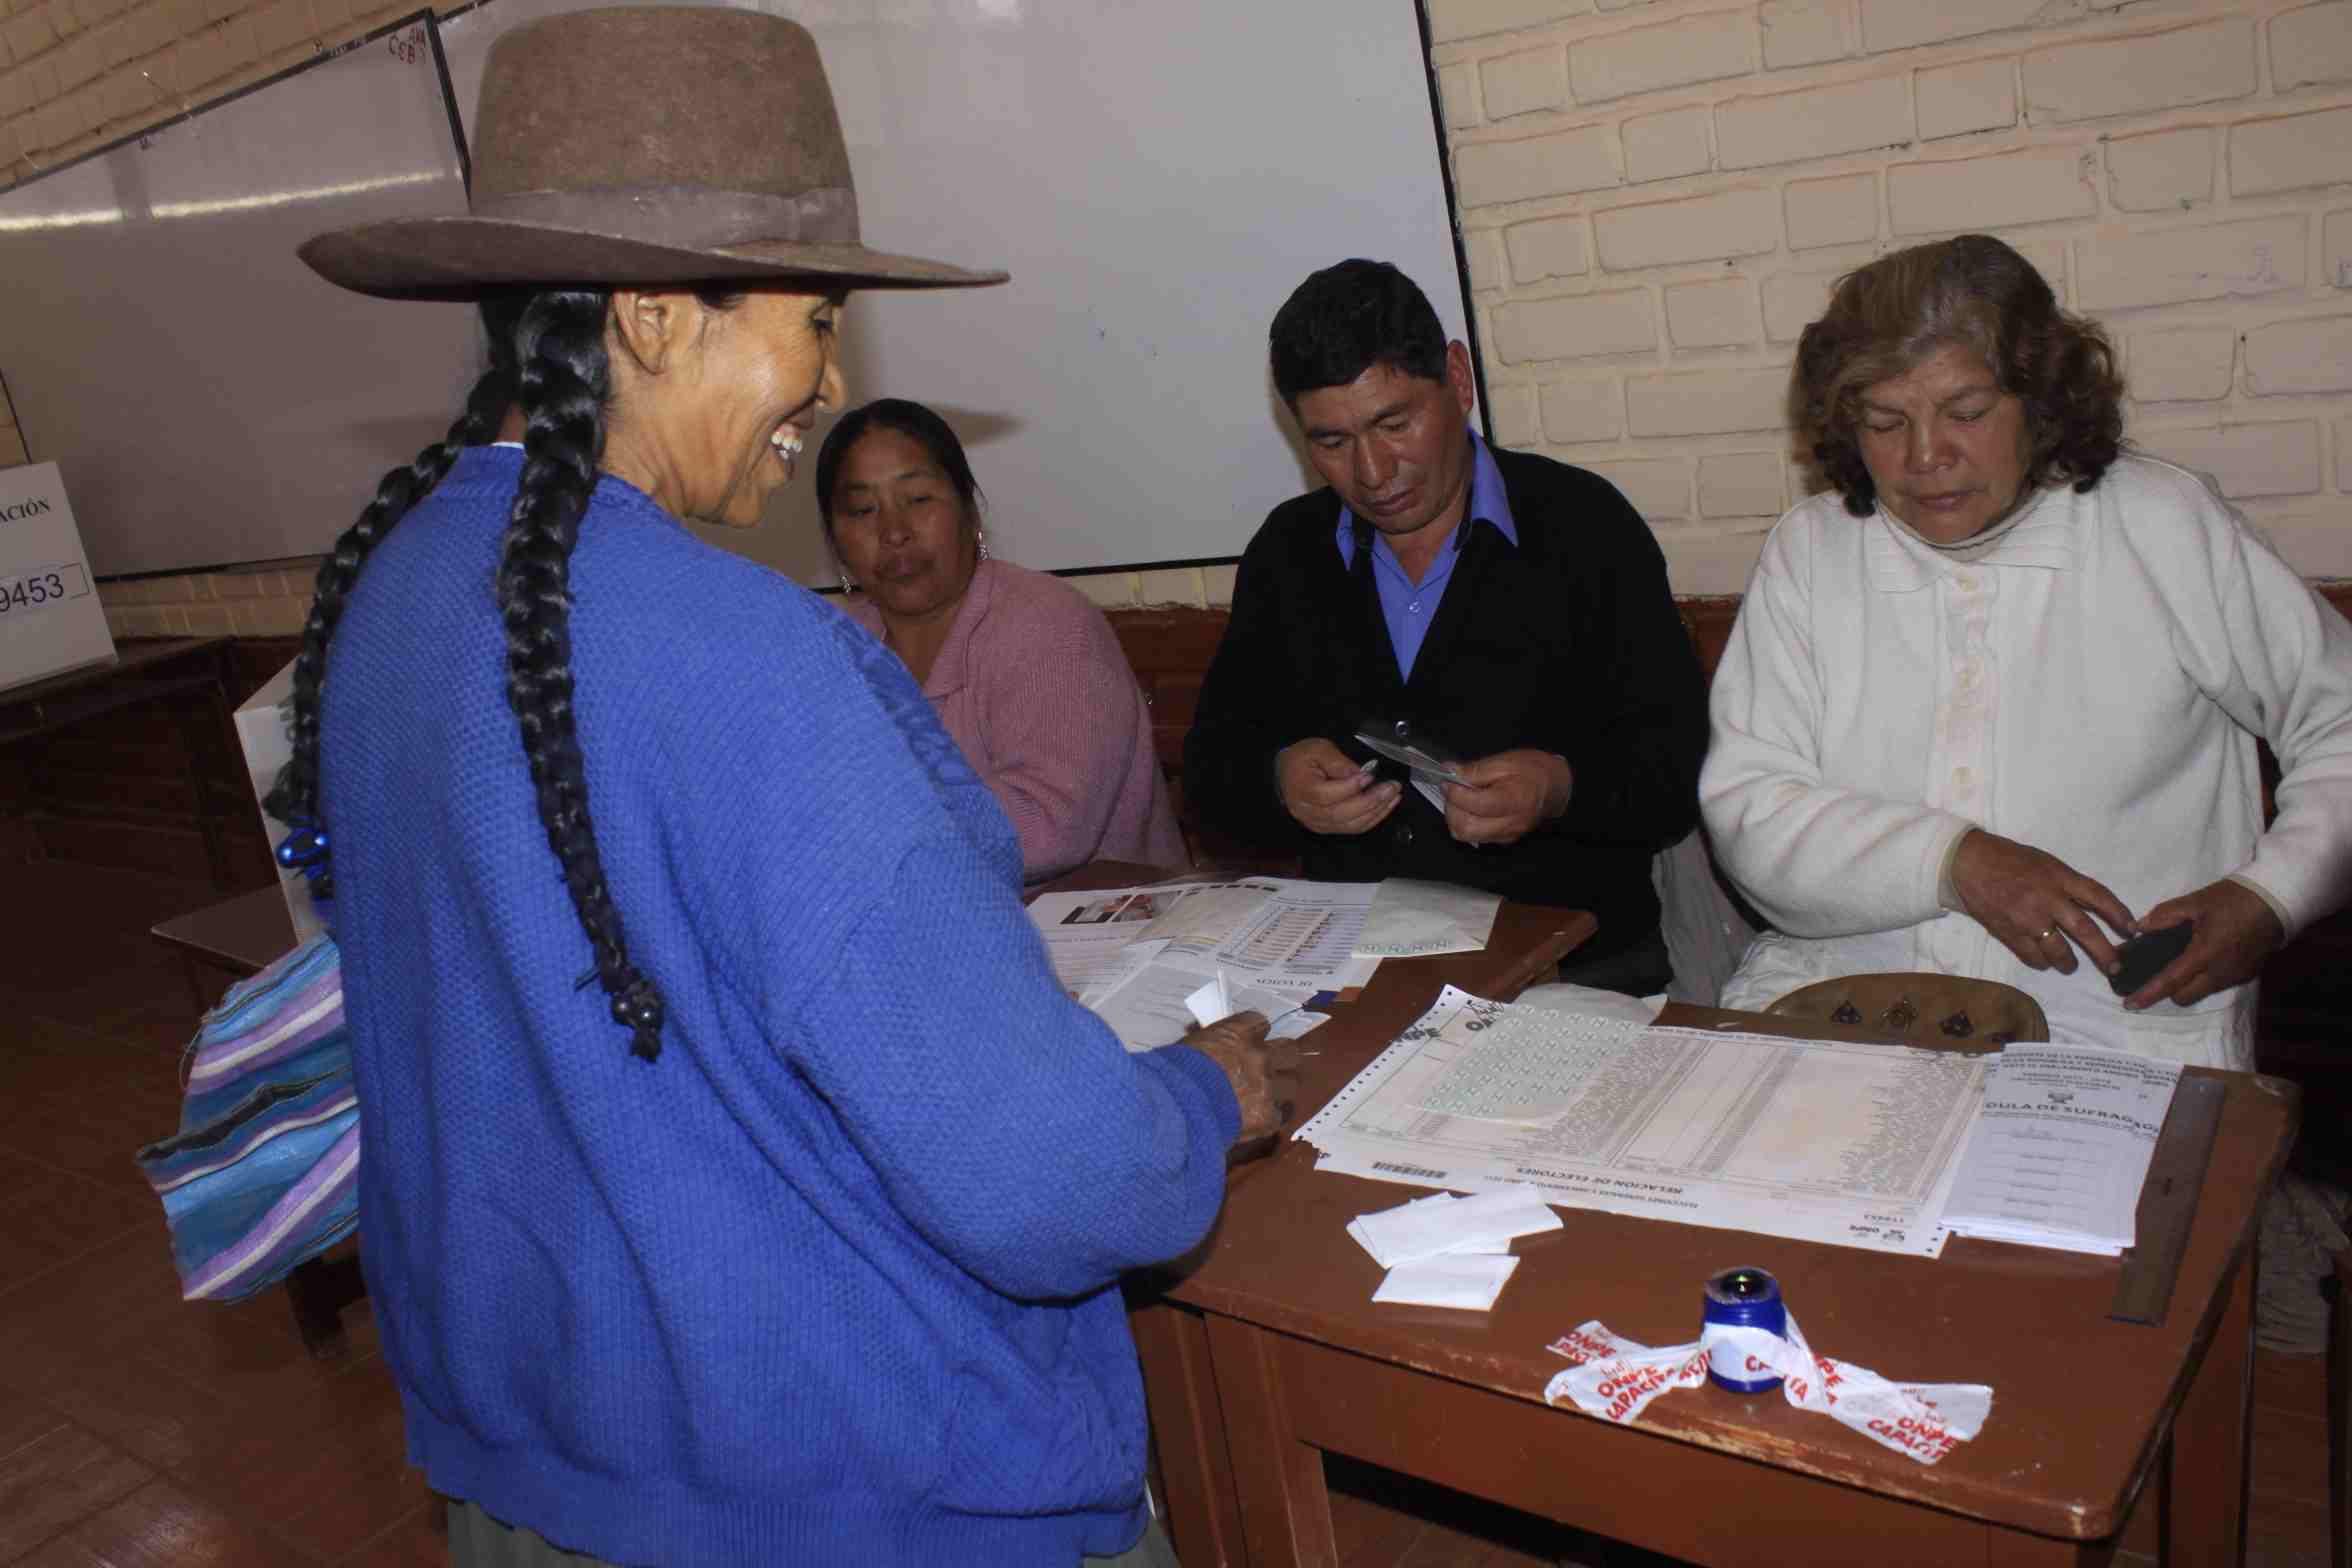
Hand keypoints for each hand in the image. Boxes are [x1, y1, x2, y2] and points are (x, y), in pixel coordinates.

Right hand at [1179, 1011, 1300, 1159]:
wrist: (1175, 1109)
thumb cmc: (1174, 1074)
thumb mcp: (1193, 1046)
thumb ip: (1215, 1045)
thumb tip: (1218, 1051)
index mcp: (1239, 1033)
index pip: (1262, 1023)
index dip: (1256, 1035)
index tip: (1250, 1042)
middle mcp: (1260, 1056)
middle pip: (1290, 1051)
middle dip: (1281, 1059)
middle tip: (1268, 1068)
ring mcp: (1267, 1086)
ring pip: (1292, 1083)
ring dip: (1279, 1088)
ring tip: (1264, 1097)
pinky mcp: (1268, 1116)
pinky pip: (1281, 1114)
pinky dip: (1269, 1117)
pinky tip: (1256, 1120)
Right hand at [1276, 738, 1400, 835]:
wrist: (1286, 774)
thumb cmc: (1302, 759)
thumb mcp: (1318, 750)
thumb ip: (1338, 762)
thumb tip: (1361, 774)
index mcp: (1302, 790)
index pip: (1327, 795)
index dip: (1351, 787)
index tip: (1370, 775)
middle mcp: (1308, 812)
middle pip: (1341, 814)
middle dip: (1371, 801)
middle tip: (1392, 787)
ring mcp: (1318, 823)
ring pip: (1350, 824)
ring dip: (1376, 812)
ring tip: (1393, 796)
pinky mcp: (1327, 828)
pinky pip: (1352, 828)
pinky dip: (1372, 819)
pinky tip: (1385, 806)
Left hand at [1442, 749, 1572, 846]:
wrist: (1555, 787)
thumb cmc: (1533, 771)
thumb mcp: (1505, 762)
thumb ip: (1475, 770)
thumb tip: (1450, 772)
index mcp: (1513, 801)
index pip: (1474, 804)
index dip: (1454, 792)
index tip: (1448, 780)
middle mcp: (1510, 823)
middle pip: (1465, 827)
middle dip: (1452, 808)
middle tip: (1452, 790)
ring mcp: (1506, 834)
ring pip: (1465, 835)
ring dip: (1456, 816)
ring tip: (1461, 798)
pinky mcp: (1503, 839)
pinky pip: (1474, 836)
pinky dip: (1466, 822)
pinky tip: (1471, 807)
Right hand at [1949, 830, 2135, 975]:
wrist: (1968, 863)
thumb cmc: (2009, 859)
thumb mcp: (2045, 863)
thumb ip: (2067, 884)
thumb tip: (2092, 907)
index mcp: (2059, 876)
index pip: (2098, 897)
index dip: (2119, 915)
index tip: (2133, 930)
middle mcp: (2047, 898)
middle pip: (2084, 930)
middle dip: (2104, 952)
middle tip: (2115, 967)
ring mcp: (2027, 918)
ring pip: (2058, 950)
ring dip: (2069, 962)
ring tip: (2070, 966)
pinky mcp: (2008, 932)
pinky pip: (2032, 956)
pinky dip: (2042, 961)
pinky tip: (2044, 960)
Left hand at [2124, 879, 2285, 1010]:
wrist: (2277, 901)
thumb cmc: (2234, 899)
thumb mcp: (2195, 901)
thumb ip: (2164, 915)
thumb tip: (2139, 927)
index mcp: (2204, 954)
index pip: (2170, 981)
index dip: (2148, 994)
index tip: (2129, 1004)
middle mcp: (2220, 973)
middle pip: (2184, 996)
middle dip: (2168, 989)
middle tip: (2157, 972)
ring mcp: (2235, 976)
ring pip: (2201, 991)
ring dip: (2188, 983)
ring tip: (2180, 960)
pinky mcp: (2246, 974)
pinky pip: (2218, 983)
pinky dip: (2206, 976)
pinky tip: (2204, 956)